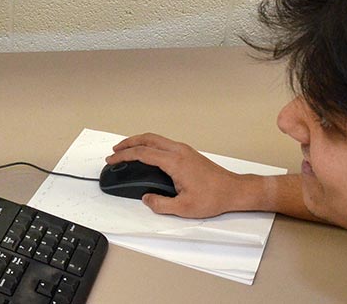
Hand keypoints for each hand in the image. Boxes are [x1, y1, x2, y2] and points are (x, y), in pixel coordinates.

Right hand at [106, 133, 258, 218]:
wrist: (234, 190)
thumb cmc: (213, 197)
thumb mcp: (184, 208)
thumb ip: (161, 204)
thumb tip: (147, 198)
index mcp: (175, 162)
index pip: (143, 153)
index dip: (124, 155)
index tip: (112, 159)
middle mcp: (178, 151)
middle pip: (147, 138)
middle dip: (128, 142)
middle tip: (115, 150)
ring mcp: (184, 150)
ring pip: (156, 139)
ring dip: (139, 142)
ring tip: (127, 151)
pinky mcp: (188, 153)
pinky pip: (163, 143)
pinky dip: (150, 145)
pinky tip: (147, 155)